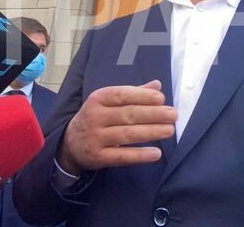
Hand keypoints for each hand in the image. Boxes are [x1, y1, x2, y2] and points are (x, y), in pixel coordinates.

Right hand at [57, 80, 176, 173]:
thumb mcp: (108, 102)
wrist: (70, 144)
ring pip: (127, 134)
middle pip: (128, 114)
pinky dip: (140, 155)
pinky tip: (156, 153)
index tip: (161, 99)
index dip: (143, 96)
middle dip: (153, 114)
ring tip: (170, 130)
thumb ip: (133, 93)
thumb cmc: (96, 118)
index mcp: (98, 99)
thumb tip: (157, 85)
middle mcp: (95, 117)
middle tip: (173, 115)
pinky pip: (122, 156)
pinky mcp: (98, 157)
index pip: (122, 95)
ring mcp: (96, 138)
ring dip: (151, 132)